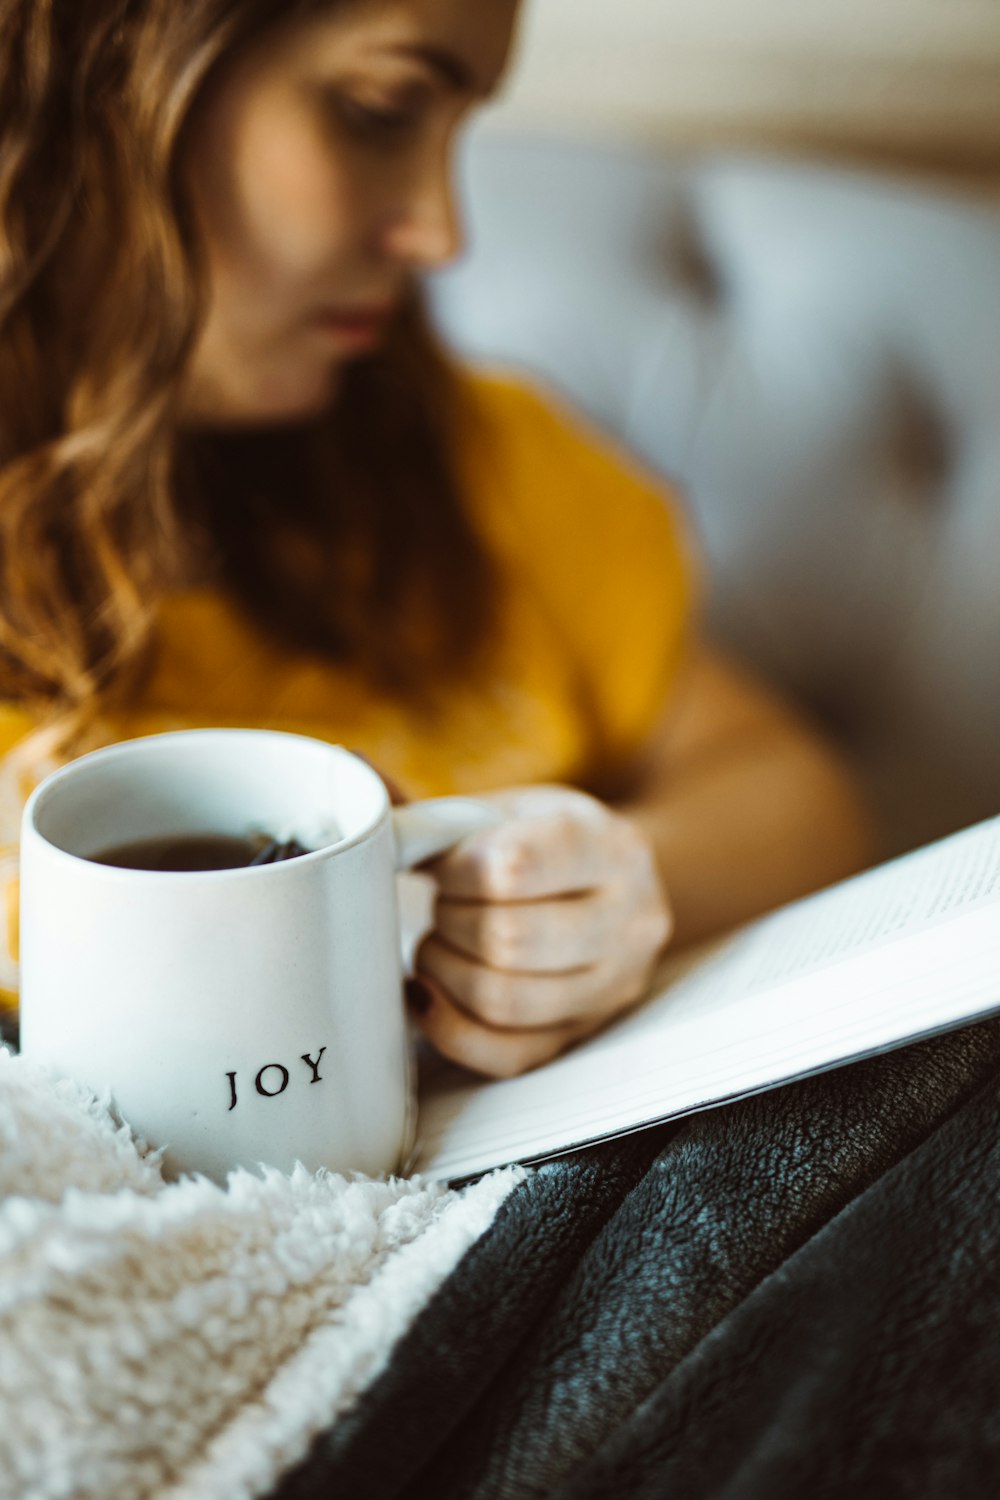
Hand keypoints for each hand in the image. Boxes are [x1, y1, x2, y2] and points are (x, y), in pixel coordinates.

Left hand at [410, 786, 671, 1076]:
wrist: (615, 889)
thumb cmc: (545, 846)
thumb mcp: (511, 812)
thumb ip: (442, 815)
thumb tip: (361, 786)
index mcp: (612, 848)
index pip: (516, 866)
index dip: (457, 870)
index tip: (445, 866)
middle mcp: (629, 922)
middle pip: (509, 939)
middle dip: (449, 921)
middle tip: (441, 905)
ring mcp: (612, 988)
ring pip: (503, 1001)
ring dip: (445, 971)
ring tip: (437, 943)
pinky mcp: (581, 1037)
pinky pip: (505, 1056)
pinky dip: (448, 1027)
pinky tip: (431, 993)